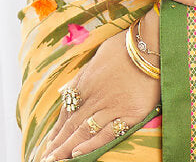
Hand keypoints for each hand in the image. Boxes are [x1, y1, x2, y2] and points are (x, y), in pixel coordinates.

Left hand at [41, 25, 158, 160]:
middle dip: (58, 143)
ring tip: (56, 160)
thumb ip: (82, 76)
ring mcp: (111, 107)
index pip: (67, 110)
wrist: (150, 45)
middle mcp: (95, 96)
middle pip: (72, 124)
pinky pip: (107, 133)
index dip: (57, 128)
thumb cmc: (125, 47)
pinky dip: (92, 145)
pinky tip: (78, 154)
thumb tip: (68, 90)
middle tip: (46, 158)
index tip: (50, 142)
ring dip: (67, 148)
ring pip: (84, 131)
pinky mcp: (129, 114)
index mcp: (86, 82)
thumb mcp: (97, 57)